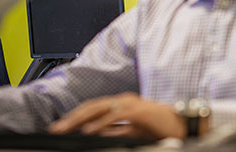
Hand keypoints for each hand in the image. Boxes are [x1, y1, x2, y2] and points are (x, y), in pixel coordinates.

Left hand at [47, 92, 185, 140]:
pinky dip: (100, 123)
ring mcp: (131, 103)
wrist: (182, 124)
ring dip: (79, 119)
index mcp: (122, 104)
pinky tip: (88, 130)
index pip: (93, 109)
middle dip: (71, 118)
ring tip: (64, 129)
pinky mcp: (139, 111)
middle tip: (54, 128)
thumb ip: (115, 130)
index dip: (75, 117)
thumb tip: (95, 134)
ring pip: (99, 109)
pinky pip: (115, 116)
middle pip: (91, 107)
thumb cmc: (160, 128)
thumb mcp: (132, 131)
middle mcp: (124, 100)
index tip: (60, 127)